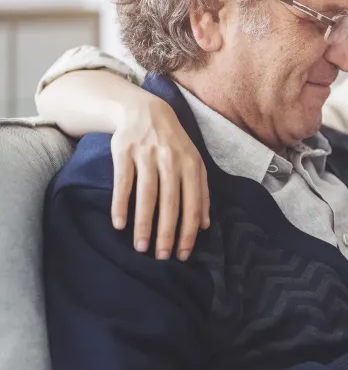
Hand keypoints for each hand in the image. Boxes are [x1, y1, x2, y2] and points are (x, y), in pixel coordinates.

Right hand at [110, 97, 209, 260]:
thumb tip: (205, 225)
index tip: (183, 254)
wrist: (145, 111)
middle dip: (167, 233)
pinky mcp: (124, 152)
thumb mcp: (193, 163)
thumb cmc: (173, 144)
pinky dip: (121, 205)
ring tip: (141, 247)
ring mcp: (147, 156)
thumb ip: (201, 192)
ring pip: (147, 196)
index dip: (188, 231)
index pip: (193, 204)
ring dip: (144, 225)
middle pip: (170, 204)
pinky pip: (123, 183)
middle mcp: (172, 161)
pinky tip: (119, 225)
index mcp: (192, 166)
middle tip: (162, 257)